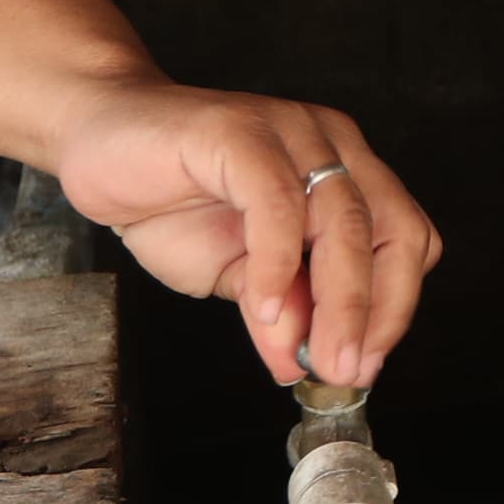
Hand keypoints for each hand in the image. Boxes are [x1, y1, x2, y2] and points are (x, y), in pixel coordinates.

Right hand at [52, 81, 439, 386]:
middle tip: (344, 371)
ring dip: (336, 300)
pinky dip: (277, 261)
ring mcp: (289, 131)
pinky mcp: (239, 132)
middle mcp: (330, 145)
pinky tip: (265, 306)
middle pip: (388, 232)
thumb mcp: (234, 274)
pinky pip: (276, 200)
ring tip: (312, 355)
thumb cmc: (171, 200)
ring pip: (344, 219)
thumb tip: (300, 364)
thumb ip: (275, 313)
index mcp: (345, 173)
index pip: (406, 240)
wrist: (97, 141)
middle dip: (373, 314)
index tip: (366, 365)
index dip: (395, 307)